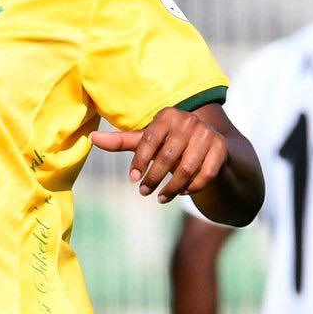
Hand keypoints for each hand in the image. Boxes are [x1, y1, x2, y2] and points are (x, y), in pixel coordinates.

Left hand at [91, 106, 228, 203]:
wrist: (208, 146)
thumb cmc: (169, 144)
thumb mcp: (146, 141)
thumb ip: (121, 141)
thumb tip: (92, 137)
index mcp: (167, 115)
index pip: (148, 141)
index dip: (139, 162)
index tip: (133, 179)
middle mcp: (189, 121)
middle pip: (167, 157)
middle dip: (154, 178)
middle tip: (144, 192)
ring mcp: (207, 134)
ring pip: (186, 169)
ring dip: (172, 188)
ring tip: (161, 198)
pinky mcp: (221, 149)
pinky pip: (204, 175)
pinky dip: (192, 187)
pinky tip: (183, 192)